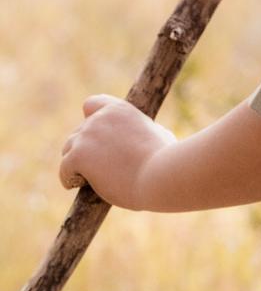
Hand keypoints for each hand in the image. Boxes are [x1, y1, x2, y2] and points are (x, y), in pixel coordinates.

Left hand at [59, 94, 176, 209]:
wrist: (161, 175)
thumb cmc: (167, 161)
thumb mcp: (161, 136)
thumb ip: (145, 133)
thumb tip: (149, 138)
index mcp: (119, 110)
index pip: (91, 105)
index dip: (90, 120)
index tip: (96, 138)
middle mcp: (99, 119)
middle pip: (78, 133)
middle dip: (85, 150)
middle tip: (98, 169)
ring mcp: (87, 136)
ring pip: (68, 150)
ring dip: (75, 164)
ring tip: (88, 179)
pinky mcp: (79, 156)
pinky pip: (64, 169)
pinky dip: (68, 178)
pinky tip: (76, 185)